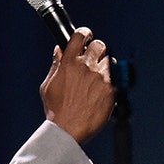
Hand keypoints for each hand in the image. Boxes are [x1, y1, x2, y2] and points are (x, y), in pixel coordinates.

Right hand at [40, 27, 114, 143]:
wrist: (69, 129)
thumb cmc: (57, 110)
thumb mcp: (48, 85)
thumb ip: (56, 65)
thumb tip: (59, 50)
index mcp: (69, 62)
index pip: (79, 36)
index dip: (84, 34)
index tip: (86, 37)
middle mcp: (85, 66)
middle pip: (99, 45)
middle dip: (97, 50)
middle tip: (94, 59)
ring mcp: (100, 77)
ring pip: (109, 60)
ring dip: (105, 65)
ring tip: (98, 78)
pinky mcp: (111, 89)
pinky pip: (115, 77)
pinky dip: (110, 81)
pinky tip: (102, 90)